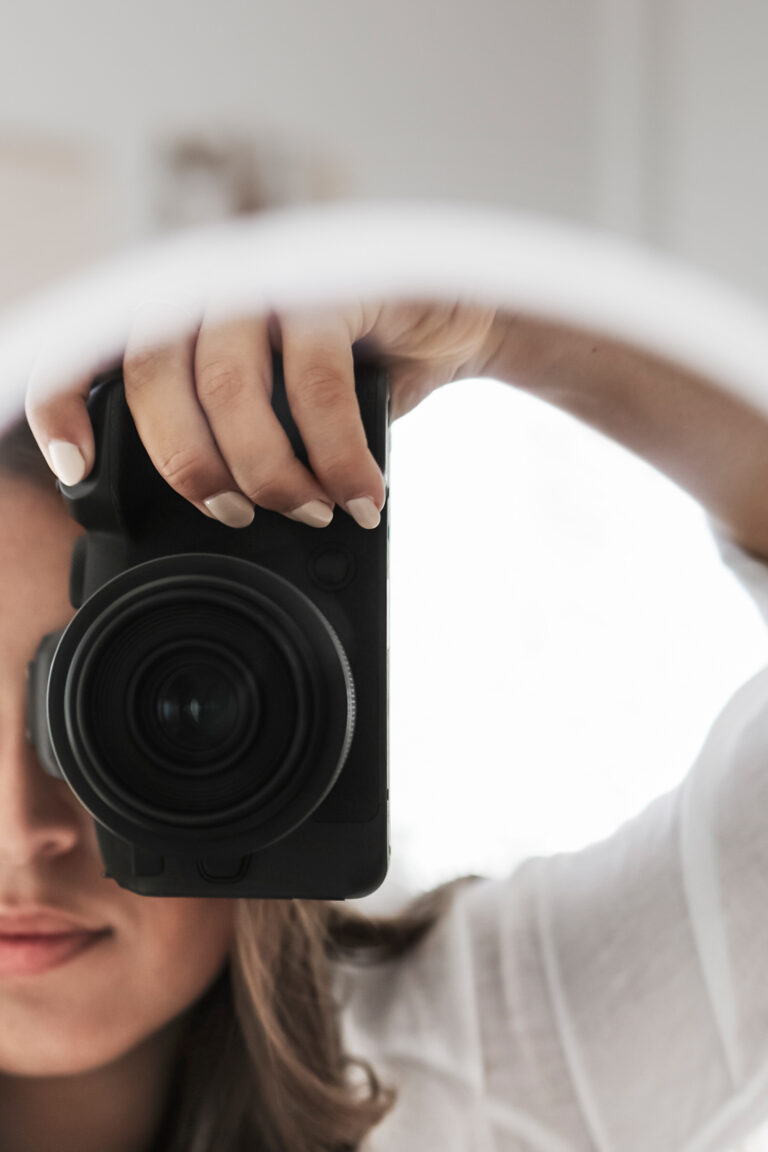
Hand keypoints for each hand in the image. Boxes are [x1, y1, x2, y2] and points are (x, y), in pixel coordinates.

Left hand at [25, 299, 498, 529]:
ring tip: (311, 510)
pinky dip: (338, 455)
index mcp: (182, 311)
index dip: (63, 405)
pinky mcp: (330, 286)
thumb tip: (214, 505)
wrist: (452, 324)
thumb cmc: (358, 367)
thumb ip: (235, 430)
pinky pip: (317, 384)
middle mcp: (211, 283)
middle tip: (235, 516)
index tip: (77, 468)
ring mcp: (266, 276)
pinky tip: (360, 492)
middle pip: (154, 376)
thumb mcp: (282, 405)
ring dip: (267, 469)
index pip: (91, 345)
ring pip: (228, 384)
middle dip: (192, 466)